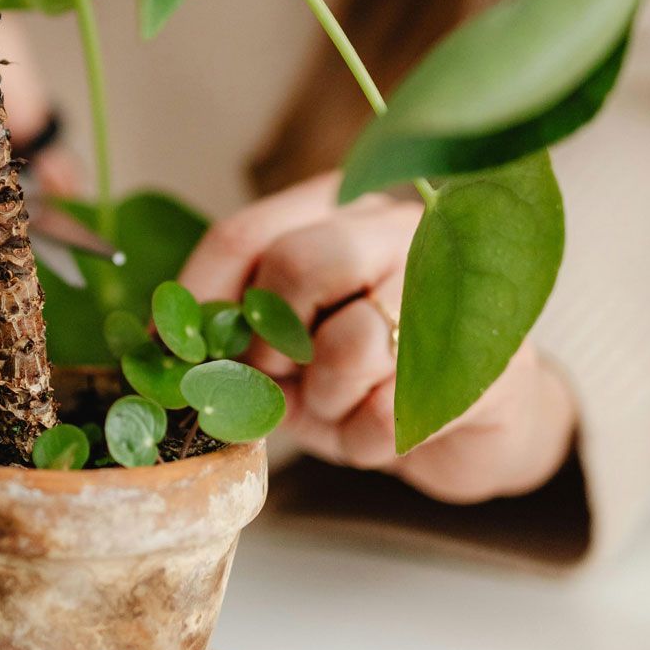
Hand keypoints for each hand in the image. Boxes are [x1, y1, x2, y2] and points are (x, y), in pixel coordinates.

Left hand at [179, 174, 576, 503]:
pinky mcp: (491, 360)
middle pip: (296, 264)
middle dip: (269, 342)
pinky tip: (383, 430)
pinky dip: (369, 440)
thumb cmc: (370, 376)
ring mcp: (453, 287)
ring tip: (341, 405)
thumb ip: (239, 331)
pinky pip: (394, 411)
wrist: (478, 425)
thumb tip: (158, 348)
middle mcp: (400, 227)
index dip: (199, 299)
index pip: (245, 234)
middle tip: (277, 376)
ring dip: (326, 399)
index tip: (175, 352)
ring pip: (351, 342)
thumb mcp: (291, 349)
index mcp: (341, 210)